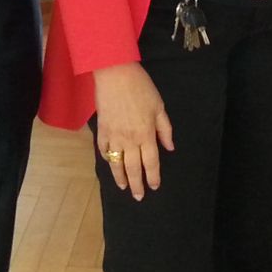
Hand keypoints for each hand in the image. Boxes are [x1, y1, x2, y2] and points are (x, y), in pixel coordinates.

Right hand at [92, 62, 173, 200]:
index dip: (153, 176)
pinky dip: (107, 159)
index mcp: (146, 134)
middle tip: (139, 196)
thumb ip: (164, 129)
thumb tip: (169, 147)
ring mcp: (114, 136)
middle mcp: (130, 140)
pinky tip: (110, 164)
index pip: (151, 162)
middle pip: (134, 168)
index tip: (154, 186)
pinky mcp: (102, 130)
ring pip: (117, 163)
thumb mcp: (159, 106)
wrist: (115, 74)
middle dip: (137, 184)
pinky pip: (103, 150)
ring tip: (123, 187)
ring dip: (120, 177)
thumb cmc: (141, 88)